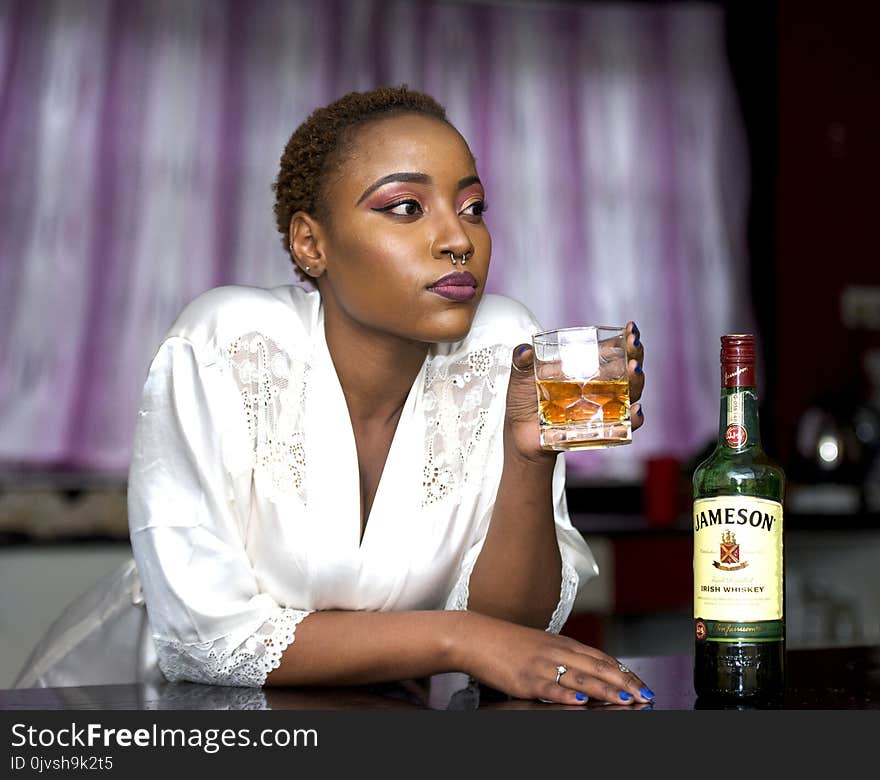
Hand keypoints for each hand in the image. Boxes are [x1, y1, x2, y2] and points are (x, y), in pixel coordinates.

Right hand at [453, 612, 655, 705]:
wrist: (475, 637)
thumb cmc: (506, 643)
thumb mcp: (540, 645)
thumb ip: (564, 656)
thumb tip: (587, 671)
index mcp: (562, 643)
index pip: (601, 657)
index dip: (624, 672)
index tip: (642, 684)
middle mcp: (556, 652)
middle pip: (597, 667)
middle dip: (625, 682)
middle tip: (645, 695)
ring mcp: (541, 665)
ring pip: (580, 677)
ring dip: (606, 689)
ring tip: (626, 699)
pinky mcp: (525, 679)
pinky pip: (551, 688)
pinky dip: (568, 694)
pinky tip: (582, 701)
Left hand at [503, 320, 645, 459]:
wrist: (520, 435)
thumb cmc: (524, 402)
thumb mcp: (520, 378)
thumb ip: (522, 361)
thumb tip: (524, 350)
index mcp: (585, 368)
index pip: (612, 351)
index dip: (624, 339)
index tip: (630, 329)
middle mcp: (600, 386)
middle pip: (628, 369)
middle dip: (635, 355)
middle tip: (633, 345)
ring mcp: (603, 407)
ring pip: (632, 393)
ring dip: (637, 381)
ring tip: (634, 369)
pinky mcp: (601, 429)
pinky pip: (624, 425)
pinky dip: (634, 419)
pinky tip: (635, 410)